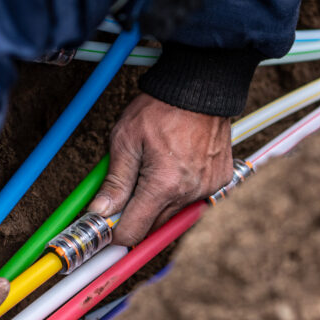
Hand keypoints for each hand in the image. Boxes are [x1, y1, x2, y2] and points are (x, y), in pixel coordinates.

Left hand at [89, 93, 232, 245]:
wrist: (200, 87)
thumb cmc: (161, 108)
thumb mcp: (125, 140)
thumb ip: (114, 182)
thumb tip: (100, 212)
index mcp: (164, 185)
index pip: (133, 232)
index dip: (115, 232)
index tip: (106, 225)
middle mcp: (190, 193)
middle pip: (153, 227)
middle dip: (135, 215)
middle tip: (125, 192)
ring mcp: (208, 188)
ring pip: (172, 214)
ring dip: (158, 203)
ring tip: (152, 170)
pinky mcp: (219, 181)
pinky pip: (193, 199)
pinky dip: (179, 192)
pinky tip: (173, 168)